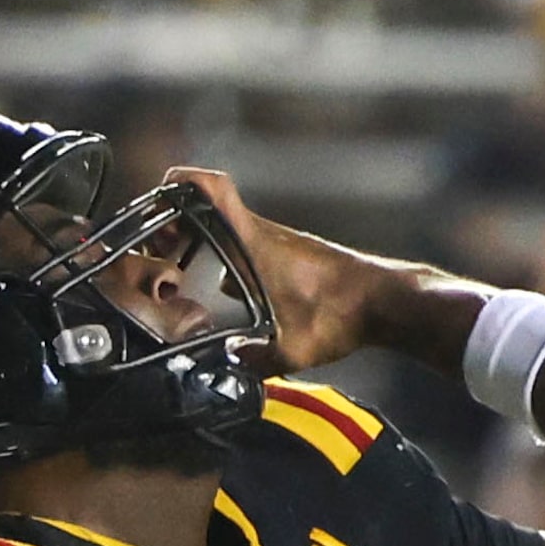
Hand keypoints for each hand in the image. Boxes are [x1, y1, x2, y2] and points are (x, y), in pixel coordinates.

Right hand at [159, 164, 419, 372]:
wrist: (387, 303)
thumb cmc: (344, 315)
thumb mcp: (296, 349)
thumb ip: (257, 360)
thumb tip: (231, 362)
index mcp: (256, 242)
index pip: (212, 188)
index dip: (179, 182)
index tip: (158, 199)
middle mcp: (263, 234)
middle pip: (207, 207)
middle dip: (174, 223)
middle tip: (159, 253)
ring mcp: (276, 243)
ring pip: (225, 228)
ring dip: (198, 240)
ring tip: (181, 270)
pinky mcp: (289, 257)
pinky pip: (244, 245)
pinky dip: (225, 255)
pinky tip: (224, 287)